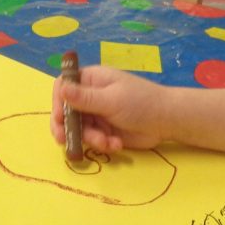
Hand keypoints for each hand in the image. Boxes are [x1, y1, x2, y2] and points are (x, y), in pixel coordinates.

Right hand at [52, 66, 168, 153]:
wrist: (167, 121)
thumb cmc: (141, 103)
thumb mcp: (112, 99)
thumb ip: (85, 98)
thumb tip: (61, 88)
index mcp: (91, 79)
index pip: (63, 86)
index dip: (57, 102)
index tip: (58, 118)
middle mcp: (90, 96)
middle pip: (66, 111)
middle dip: (67, 127)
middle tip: (65, 141)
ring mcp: (96, 114)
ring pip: (78, 129)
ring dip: (90, 139)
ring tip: (107, 142)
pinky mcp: (103, 131)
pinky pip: (91, 140)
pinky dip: (102, 144)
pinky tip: (116, 144)